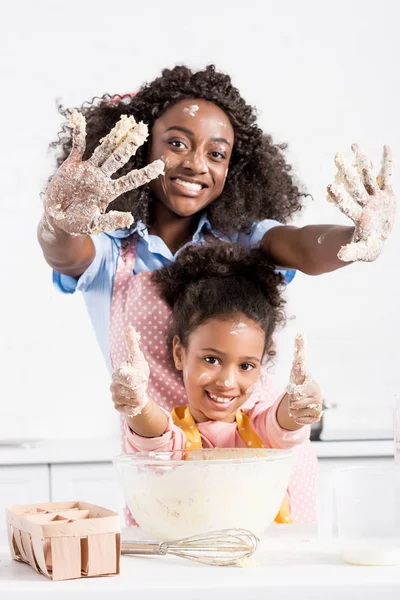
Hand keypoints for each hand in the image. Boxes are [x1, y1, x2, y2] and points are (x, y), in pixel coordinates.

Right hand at [44, 111, 163, 234]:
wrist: (58, 219)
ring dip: (113, 136)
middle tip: (143, 129)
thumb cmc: (78, 224)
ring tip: (124, 122)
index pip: (131, 180)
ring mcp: (88, 169)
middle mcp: (101, 177)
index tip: (161, 164)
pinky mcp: (72, 165)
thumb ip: (111, 220)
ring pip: (103, 149)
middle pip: (119, 157)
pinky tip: (79, 118)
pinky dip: (78, 133)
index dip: (145, 173)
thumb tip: (130, 219)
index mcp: (109, 191)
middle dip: (130, 143)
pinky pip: (77, 146)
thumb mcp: (95, 225)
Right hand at [110, 326, 150, 417]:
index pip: (126, 377)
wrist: (138, 388)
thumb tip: (128, 327)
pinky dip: (137, 406)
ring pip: (133, 401)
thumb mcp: (137, 357)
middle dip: (140, 388)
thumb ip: (132, 344)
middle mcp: (113, 386)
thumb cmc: (137, 370)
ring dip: (140, 396)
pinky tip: (136, 401)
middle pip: (132, 391)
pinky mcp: (118, 408)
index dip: (136, 378)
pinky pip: (131, 410)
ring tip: (138, 391)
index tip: (140, 376)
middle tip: (141, 384)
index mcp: (117, 373)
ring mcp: (115, 397)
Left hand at [287, 334, 321, 425]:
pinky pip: (298, 420)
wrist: (304, 397)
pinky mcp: (316, 419)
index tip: (295, 387)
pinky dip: (296, 416)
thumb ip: (299, 351)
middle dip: (291, 399)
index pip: (297, 391)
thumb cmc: (300, 380)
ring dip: (293, 408)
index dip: (292, 390)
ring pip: (295, 412)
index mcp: (313, 385)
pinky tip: (301, 410)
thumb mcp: (297, 367)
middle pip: (294, 403)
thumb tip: (301, 333)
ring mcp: (318, 408)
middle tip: (296, 395)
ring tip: (298, 402)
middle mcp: (318, 397)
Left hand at [327, 144, 394, 261]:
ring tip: (354, 145)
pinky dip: (388, 162)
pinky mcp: (387, 194)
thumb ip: (351, 252)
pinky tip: (386, 146)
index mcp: (359, 217)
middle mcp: (365, 204)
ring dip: (362, 161)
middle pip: (354, 185)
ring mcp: (376, 197)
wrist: (374, 240)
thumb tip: (339, 255)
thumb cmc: (366, 248)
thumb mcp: (360, 252)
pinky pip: (388, 176)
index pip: (347, 205)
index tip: (329, 186)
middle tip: (336, 156)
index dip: (339, 197)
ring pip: (368, 176)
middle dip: (346, 171)